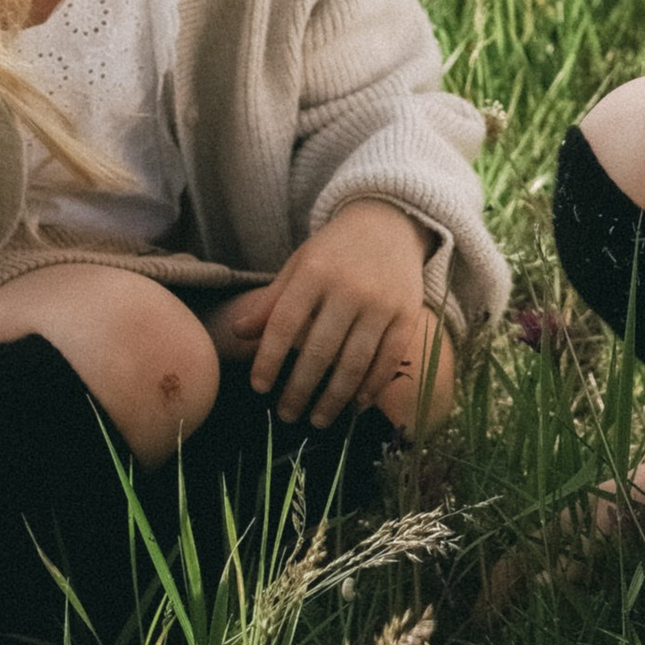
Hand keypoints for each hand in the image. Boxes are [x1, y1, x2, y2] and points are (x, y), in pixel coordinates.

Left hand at [212, 202, 454, 434]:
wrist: (390, 224)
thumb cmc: (335, 251)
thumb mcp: (299, 265)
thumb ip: (272, 300)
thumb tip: (238, 333)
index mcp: (315, 272)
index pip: (284, 323)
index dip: (269, 359)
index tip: (259, 387)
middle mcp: (349, 288)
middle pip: (319, 350)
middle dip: (300, 389)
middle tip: (286, 415)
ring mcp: (381, 303)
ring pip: (354, 362)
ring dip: (334, 398)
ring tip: (318, 420)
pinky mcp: (407, 315)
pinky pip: (388, 359)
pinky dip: (371, 387)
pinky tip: (355, 406)